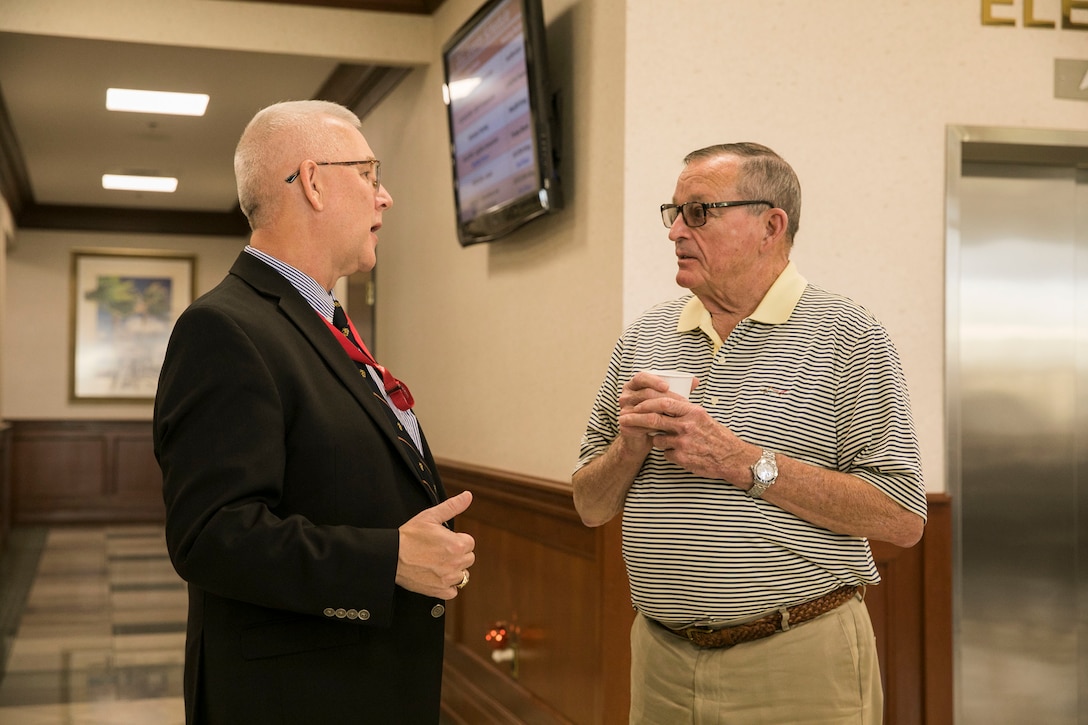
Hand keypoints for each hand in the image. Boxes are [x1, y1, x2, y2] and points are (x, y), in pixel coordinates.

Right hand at [396, 491, 475, 599]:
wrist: (391, 556)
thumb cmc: (409, 536)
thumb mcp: (430, 516)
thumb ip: (452, 506)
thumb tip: (467, 496)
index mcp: (458, 545)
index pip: (469, 543)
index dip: (457, 540)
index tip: (444, 540)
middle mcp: (456, 563)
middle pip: (468, 559)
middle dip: (457, 554)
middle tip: (439, 551)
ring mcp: (448, 579)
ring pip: (462, 575)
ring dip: (454, 570)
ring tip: (437, 563)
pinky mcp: (439, 591)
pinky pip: (453, 591)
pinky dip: (448, 586)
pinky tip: (437, 576)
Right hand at [617, 371, 698, 441]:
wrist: (642, 439)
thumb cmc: (655, 416)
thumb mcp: (664, 401)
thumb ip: (677, 390)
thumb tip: (696, 380)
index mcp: (633, 386)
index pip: (641, 377)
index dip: (653, 380)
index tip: (667, 386)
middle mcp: (626, 396)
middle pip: (645, 393)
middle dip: (665, 397)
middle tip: (681, 403)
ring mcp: (623, 410)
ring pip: (645, 408)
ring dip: (663, 411)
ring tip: (678, 415)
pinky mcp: (625, 423)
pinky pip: (642, 422)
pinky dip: (656, 424)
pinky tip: (668, 426)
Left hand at [622, 382, 754, 483]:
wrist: (732, 458)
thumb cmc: (717, 436)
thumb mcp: (703, 417)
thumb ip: (684, 410)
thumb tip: (663, 402)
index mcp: (693, 412)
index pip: (664, 402)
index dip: (646, 403)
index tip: (636, 404)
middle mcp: (688, 426)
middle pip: (654, 420)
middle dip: (636, 419)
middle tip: (623, 419)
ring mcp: (684, 443)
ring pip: (657, 439)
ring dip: (656, 440)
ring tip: (665, 441)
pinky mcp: (683, 458)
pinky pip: (666, 454)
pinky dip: (667, 453)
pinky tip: (679, 453)